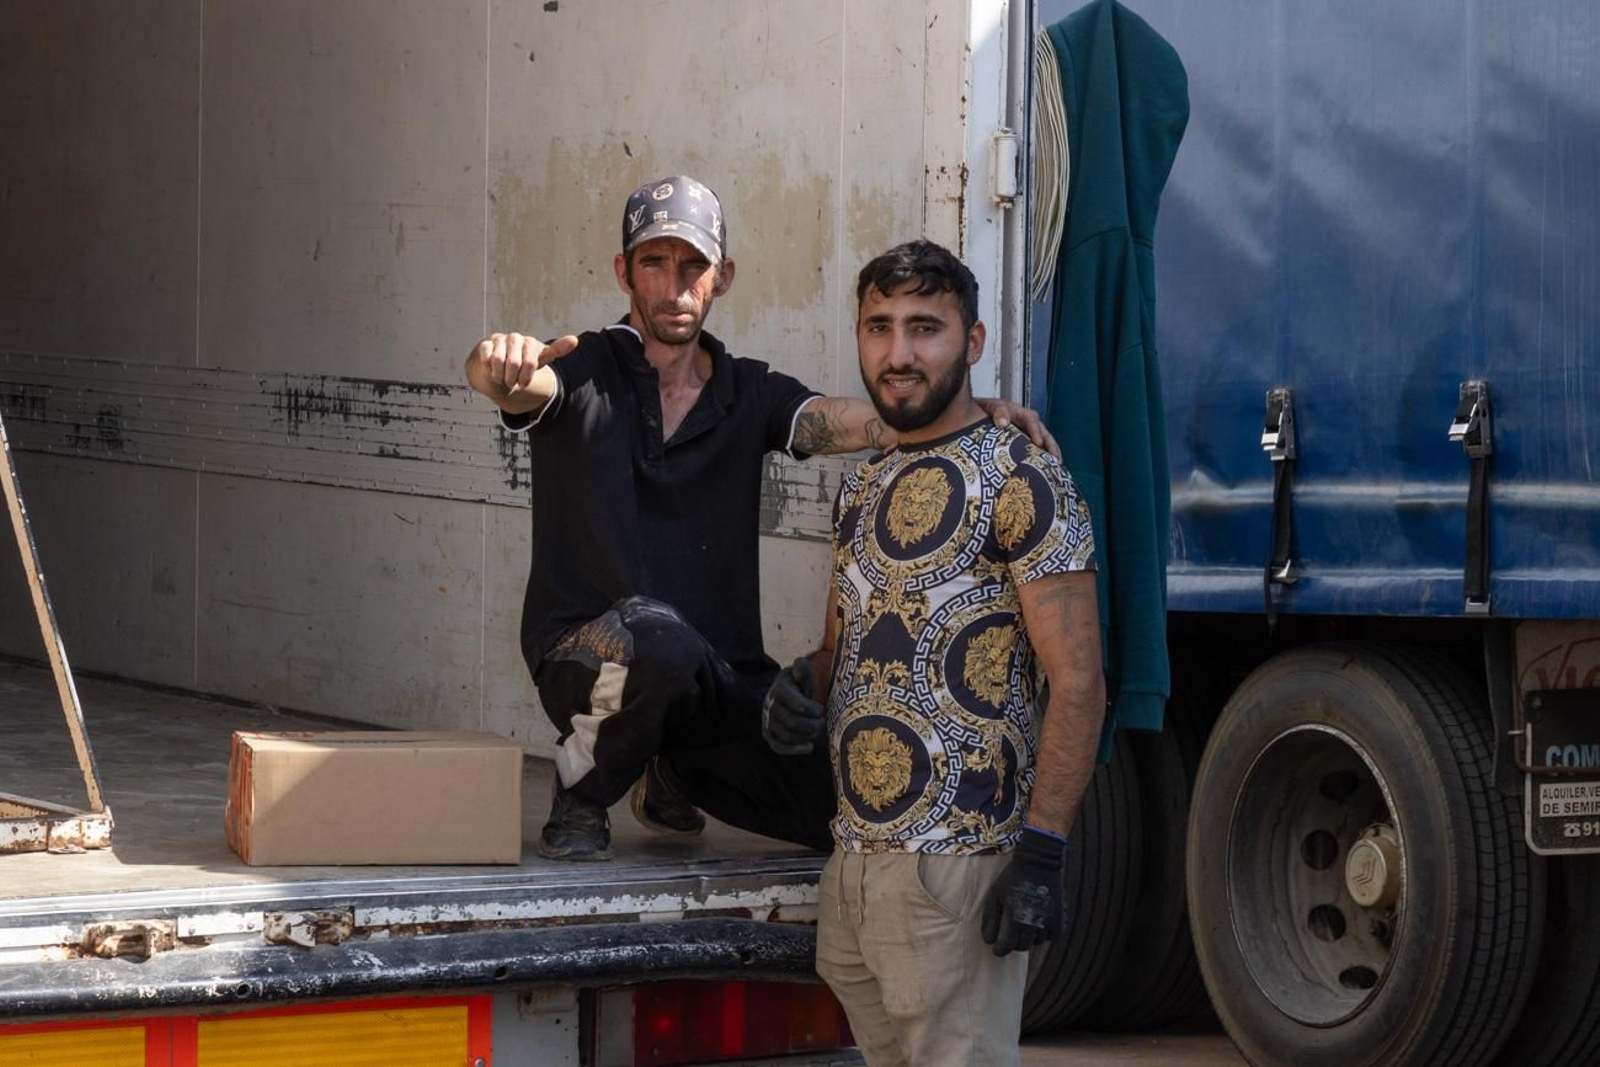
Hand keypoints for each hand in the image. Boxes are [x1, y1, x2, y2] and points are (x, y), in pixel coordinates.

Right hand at [467, 332, 577, 400]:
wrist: (497, 368)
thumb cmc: (521, 364)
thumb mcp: (539, 360)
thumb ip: (556, 350)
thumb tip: (575, 340)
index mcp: (530, 343)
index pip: (531, 362)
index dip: (526, 377)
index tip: (524, 383)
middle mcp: (516, 338)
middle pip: (514, 364)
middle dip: (512, 379)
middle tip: (512, 382)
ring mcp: (500, 339)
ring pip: (498, 361)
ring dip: (500, 376)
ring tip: (502, 378)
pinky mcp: (485, 344)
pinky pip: (486, 358)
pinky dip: (488, 369)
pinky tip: (491, 370)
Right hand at [762, 657, 823, 754]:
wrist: (784, 694)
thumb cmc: (798, 685)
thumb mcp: (801, 675)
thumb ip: (803, 670)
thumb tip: (800, 663)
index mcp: (779, 689)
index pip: (796, 704)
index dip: (812, 710)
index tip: (820, 709)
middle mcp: (770, 706)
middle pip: (793, 723)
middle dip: (812, 725)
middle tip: (822, 722)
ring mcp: (768, 721)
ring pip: (787, 736)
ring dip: (806, 736)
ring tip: (817, 731)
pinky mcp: (768, 734)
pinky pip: (778, 746)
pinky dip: (794, 750)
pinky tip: (809, 747)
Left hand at [975, 398, 1060, 459]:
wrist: (983, 413)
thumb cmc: (990, 409)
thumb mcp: (993, 406)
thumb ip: (998, 412)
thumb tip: (1003, 424)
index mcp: (1022, 413)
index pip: (1032, 421)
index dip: (1036, 431)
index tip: (1038, 443)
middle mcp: (1031, 424)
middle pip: (1044, 434)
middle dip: (1051, 446)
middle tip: (1055, 458)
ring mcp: (1031, 434)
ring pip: (1045, 443)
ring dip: (1051, 454)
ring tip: (1056, 467)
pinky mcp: (1028, 443)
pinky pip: (1038, 450)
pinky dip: (1043, 459)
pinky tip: (1047, 470)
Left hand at [981, 827, 1066, 954]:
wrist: (1039, 864)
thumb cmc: (1012, 879)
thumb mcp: (995, 895)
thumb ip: (990, 919)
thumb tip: (988, 941)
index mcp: (1015, 917)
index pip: (1005, 946)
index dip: (998, 949)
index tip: (996, 947)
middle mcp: (1033, 923)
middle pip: (1020, 947)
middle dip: (1012, 942)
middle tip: (1009, 929)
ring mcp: (1049, 924)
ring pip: (1034, 943)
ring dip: (1027, 936)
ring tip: (1024, 918)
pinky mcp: (1060, 923)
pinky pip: (1047, 937)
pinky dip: (1041, 932)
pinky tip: (1036, 917)